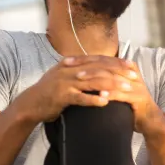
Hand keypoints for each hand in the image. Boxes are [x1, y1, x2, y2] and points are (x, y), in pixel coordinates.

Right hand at [18, 55, 139, 121]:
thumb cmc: (50, 92)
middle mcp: (69, 70)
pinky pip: (80, 98)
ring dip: (112, 85)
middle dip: (118, 71)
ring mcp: (65, 82)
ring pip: (93, 82)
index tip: (131, 65)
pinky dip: (93, 100)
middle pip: (99, 68)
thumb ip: (79, 71)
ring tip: (127, 89)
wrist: (30, 104)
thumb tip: (97, 68)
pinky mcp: (61, 96)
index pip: (98, 60)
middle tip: (134, 76)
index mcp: (72, 63)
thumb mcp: (64, 76)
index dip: (116, 62)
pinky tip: (105, 102)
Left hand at [64, 55, 162, 133]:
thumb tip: (82, 71)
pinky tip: (99, 95)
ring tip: (79, 79)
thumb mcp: (116, 88)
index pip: (101, 59)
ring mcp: (136, 84)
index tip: (66, 61)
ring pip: (112, 78)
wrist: (150, 120)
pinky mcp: (139, 97)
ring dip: (95, 78)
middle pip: (105, 65)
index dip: (83, 59)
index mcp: (125, 67)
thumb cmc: (129, 104)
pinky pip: (122, 94)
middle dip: (86, 66)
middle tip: (70, 67)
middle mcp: (131, 72)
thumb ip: (104, 78)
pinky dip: (110, 94)